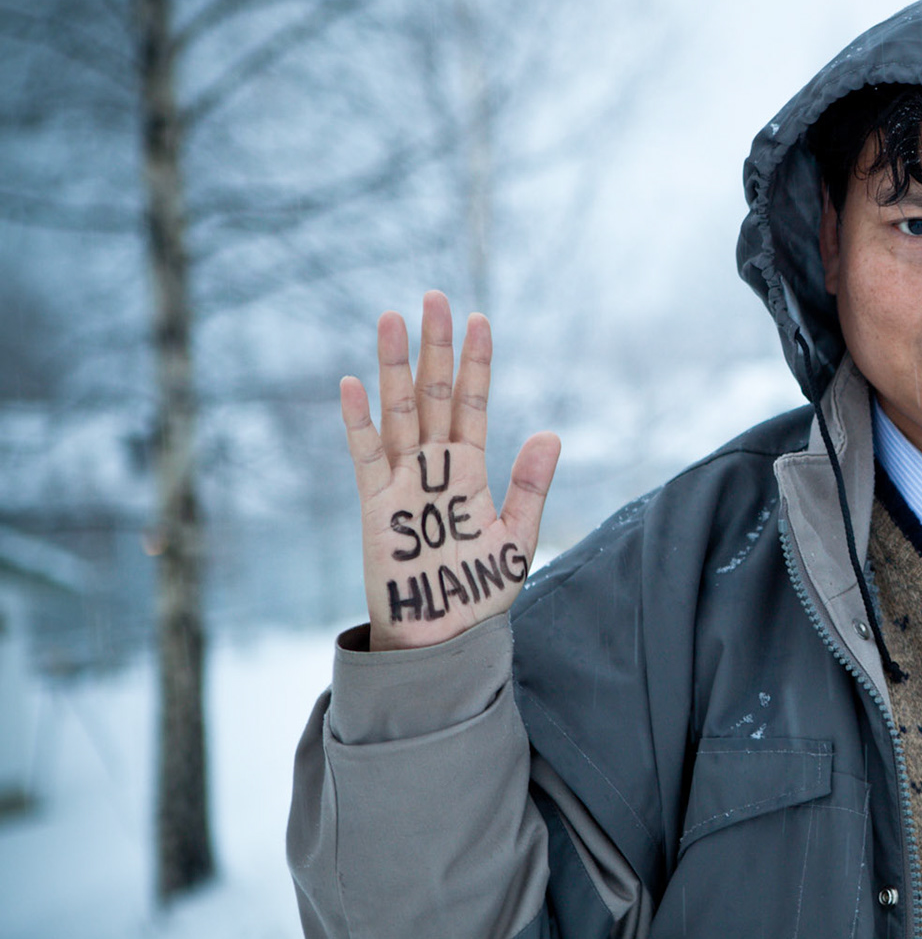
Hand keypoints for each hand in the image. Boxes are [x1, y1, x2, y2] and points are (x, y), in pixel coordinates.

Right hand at [339, 291, 559, 650]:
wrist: (444, 640)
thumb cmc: (477, 593)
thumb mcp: (515, 537)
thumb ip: (530, 486)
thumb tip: (550, 432)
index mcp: (469, 471)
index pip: (472, 404)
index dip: (475, 364)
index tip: (481, 320)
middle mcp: (434, 468)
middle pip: (434, 395)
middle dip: (436, 347)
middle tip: (435, 297)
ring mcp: (402, 483)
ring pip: (399, 413)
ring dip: (396, 368)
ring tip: (393, 319)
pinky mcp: (377, 507)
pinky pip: (366, 457)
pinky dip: (359, 422)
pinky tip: (353, 384)